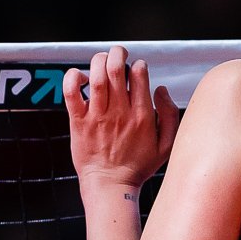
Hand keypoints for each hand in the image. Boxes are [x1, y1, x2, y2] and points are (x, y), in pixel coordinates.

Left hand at [63, 46, 182, 188]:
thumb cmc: (138, 166)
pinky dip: (73, 78)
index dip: (138, 65)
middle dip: (118, 53)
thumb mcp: (166, 145)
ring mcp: (97, 117)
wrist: (110, 186)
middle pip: (116, 69)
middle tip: (118, 54)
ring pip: (96, 77)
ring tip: (102, 61)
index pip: (139, 75)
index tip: (136, 72)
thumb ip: (170, 115)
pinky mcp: (78, 122)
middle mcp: (119, 113)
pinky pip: (71, 93)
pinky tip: (81, 77)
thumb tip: (161, 89)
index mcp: (142, 116)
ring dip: (99, 61)